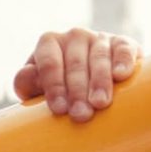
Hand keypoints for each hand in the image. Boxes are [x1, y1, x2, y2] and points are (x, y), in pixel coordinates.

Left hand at [13, 28, 140, 122]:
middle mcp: (74, 36)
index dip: (53, 85)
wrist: (91, 85)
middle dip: (77, 91)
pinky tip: (121, 75)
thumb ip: (27, 83)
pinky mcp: (123, 44)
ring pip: (99, 58)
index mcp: (49, 43)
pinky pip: (123, 49)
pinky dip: (123, 60)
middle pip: (75, 64)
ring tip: (100, 103)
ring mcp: (99, 38)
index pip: (49, 63)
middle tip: (81, 115)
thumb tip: (28, 77)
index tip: (59, 109)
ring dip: (100, 81)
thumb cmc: (58, 90)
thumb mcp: (37, 88)